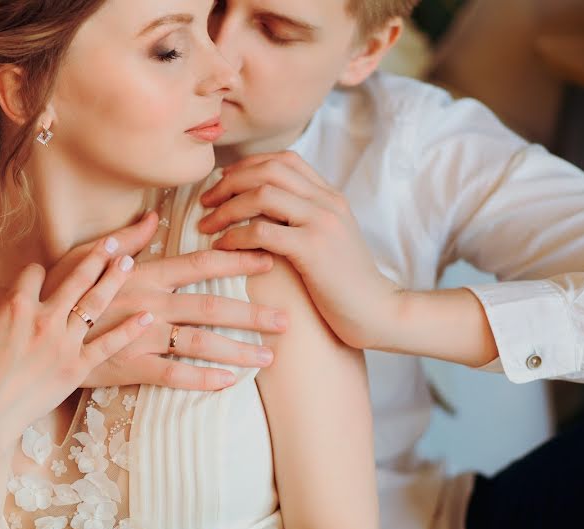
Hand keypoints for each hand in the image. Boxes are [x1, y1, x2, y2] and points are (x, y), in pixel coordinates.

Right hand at [0, 212, 287, 389]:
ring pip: (197, 344)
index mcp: (142, 274)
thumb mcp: (84, 256)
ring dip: (236, 351)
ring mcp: (137, 337)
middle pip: (209, 308)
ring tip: (270, 358)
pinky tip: (229, 383)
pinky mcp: (126, 367)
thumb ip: (123, 239)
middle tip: (288, 321)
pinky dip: (200, 379)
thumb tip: (151, 218)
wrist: (25, 332)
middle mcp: (147, 304)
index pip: (200, 264)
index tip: (272, 258)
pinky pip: (170, 375)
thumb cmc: (56, 290)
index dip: (238, 260)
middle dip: (251, 314)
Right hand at [0, 236, 153, 447]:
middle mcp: (45, 319)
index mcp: (16, 306)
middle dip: (95, 257)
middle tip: (112, 244)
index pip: (34, 274)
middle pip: (76, 279)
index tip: (39, 274)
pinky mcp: (77, 368)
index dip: (36, 271)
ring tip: (129, 263)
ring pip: (95, 304)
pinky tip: (146, 316)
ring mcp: (64, 344)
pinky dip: (129, 330)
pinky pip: (108, 345)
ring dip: (114, 280)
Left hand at [198, 151, 401, 349]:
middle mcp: (327, 202)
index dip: (247, 166)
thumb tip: (261, 212)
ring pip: (262, 194)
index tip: (223, 183)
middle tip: (205, 201)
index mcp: (330, 197)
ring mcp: (322, 222)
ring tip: (207, 225)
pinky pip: (262, 230)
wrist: (379, 311)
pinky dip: (235, 236)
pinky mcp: (313, 248)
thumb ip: (303, 220)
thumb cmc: (346, 285)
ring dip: (226, 207)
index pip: (284, 160)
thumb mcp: (328, 241)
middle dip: (229, 182)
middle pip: (268, 169)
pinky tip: (222, 247)